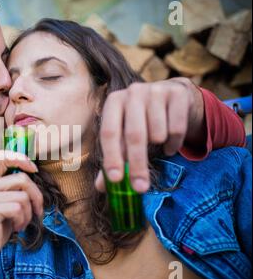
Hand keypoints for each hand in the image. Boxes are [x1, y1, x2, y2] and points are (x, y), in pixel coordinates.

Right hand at [0, 150, 42, 278]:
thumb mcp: (5, 202)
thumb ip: (13, 187)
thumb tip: (32, 171)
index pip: (3, 156)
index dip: (21, 159)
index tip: (33, 170)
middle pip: (21, 178)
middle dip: (36, 196)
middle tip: (37, 210)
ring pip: (23, 196)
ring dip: (29, 212)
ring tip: (22, 222)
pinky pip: (18, 208)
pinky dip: (23, 220)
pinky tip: (16, 227)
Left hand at [96, 77, 204, 192]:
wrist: (174, 96)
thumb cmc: (143, 120)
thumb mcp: (125, 135)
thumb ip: (114, 158)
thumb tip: (100, 187)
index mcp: (113, 102)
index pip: (109, 133)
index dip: (111, 157)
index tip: (115, 180)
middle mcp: (132, 93)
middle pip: (134, 135)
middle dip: (137, 164)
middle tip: (140, 187)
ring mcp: (156, 90)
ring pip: (158, 133)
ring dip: (159, 148)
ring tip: (158, 147)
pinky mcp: (178, 94)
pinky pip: (177, 129)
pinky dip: (174, 143)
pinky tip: (171, 144)